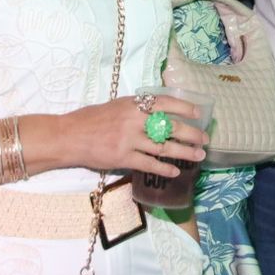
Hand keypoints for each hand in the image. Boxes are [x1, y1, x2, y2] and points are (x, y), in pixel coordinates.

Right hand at [68, 95, 207, 177]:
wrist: (69, 136)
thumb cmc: (91, 120)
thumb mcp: (117, 106)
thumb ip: (137, 109)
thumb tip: (160, 114)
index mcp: (133, 104)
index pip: (164, 102)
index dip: (184, 107)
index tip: (198, 113)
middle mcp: (133, 120)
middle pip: (169, 127)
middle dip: (190, 134)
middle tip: (205, 139)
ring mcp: (129, 139)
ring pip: (163, 147)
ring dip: (184, 152)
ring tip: (198, 156)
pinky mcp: (123, 157)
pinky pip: (149, 164)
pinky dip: (164, 169)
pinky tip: (175, 172)